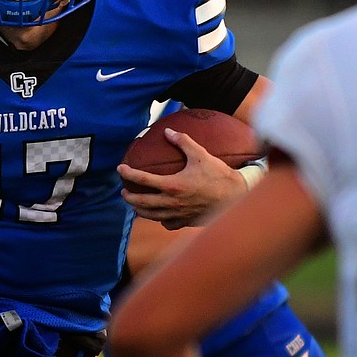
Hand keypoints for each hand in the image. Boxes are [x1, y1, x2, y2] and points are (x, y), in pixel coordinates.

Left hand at [119, 128, 246, 228]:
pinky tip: (159, 216)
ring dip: (140, 210)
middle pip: (142, 202)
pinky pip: (167, 223)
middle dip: (129, 197)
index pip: (143, 179)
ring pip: (151, 216)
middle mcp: (172, 202)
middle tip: (124, 192)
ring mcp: (178, 214)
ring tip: (135, 205)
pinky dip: (159, 220)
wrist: (236, 197)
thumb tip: (168, 132)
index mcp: (172, 185)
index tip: (120, 169)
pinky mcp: (186, 222)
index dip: (128, 173)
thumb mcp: (201, 154)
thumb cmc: (219, 175)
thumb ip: (183, 142)